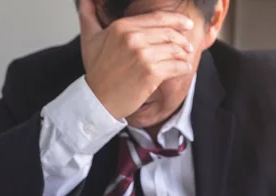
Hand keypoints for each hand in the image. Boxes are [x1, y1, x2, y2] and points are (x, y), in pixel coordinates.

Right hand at [79, 0, 194, 119]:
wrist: (97, 100)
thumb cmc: (96, 71)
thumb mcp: (89, 38)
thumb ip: (88, 14)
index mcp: (121, 27)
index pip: (158, 18)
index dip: (176, 20)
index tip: (186, 24)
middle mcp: (133, 38)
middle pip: (169, 33)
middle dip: (182, 39)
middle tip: (187, 45)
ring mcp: (143, 56)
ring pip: (175, 49)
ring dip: (184, 54)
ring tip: (186, 57)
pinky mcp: (151, 73)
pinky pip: (176, 66)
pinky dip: (184, 67)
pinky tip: (184, 68)